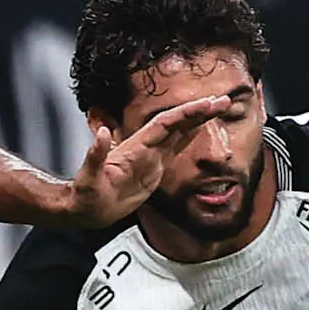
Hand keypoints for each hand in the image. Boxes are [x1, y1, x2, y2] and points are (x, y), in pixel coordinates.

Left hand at [66, 88, 241, 225]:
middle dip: (199, 111)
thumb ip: (96, 156)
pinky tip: (200, 128)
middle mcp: (145, 147)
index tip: (205, 104)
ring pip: (178, 132)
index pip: (164, 124)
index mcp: (134, 146)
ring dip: (198, 120)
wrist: (86, 209)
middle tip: (223, 101)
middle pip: (176, 123)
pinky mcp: (153, 169)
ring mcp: (150, 156)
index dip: (185, 114)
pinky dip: (189, 136)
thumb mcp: (88, 178)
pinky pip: (175, 148)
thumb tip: (101, 132)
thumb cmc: (86, 196)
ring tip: (218, 108)